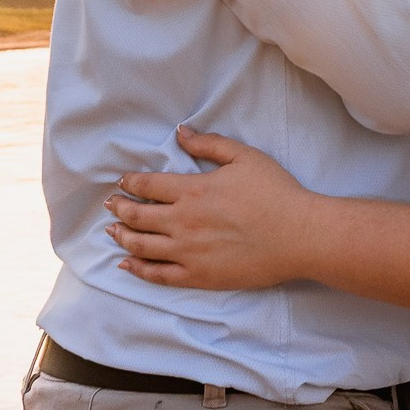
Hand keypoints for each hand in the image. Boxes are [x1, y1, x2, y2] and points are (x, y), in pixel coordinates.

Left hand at [106, 125, 318, 290]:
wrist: (298, 236)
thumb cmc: (275, 193)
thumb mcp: (244, 157)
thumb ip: (209, 144)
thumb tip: (180, 133)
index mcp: (192, 190)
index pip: (148, 185)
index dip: (131, 183)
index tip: (123, 182)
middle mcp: (182, 222)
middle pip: (137, 216)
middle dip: (119, 209)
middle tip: (110, 205)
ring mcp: (187, 252)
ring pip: (141, 246)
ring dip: (122, 237)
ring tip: (112, 231)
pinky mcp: (198, 276)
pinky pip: (158, 275)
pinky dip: (137, 270)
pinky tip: (126, 265)